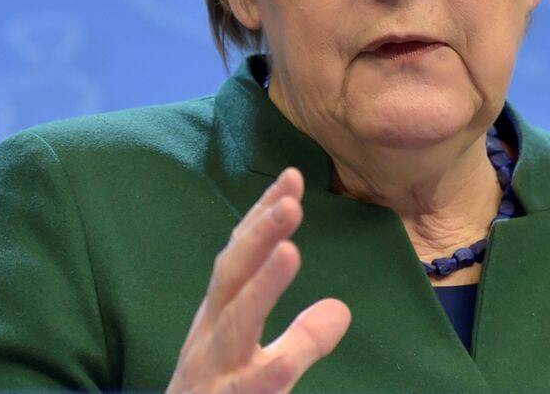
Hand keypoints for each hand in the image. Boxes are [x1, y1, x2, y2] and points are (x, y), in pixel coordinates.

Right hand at [168, 166, 351, 393]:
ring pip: (236, 326)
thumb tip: (340, 309)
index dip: (260, 217)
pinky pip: (254, 387)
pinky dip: (272, 369)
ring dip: (262, 287)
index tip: (291, 177)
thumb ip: (298, 336)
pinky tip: (289, 356)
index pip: (237, 257)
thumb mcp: (254, 364)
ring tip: (290, 252)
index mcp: (215, 320)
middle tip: (291, 199)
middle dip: (259, 236)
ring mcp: (214, 375)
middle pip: (230, 277)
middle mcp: (209, 339)